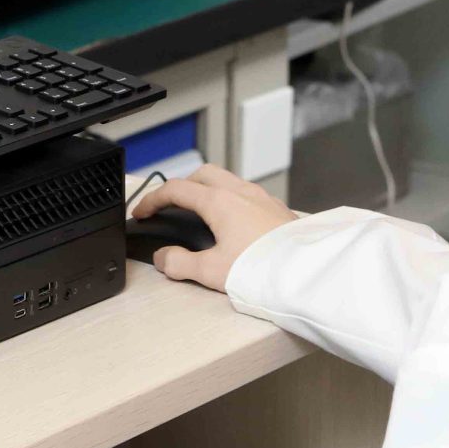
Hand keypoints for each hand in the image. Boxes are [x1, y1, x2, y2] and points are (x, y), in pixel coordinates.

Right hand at [130, 165, 297, 292]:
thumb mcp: (212, 272)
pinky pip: (248, 194)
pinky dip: (231, 200)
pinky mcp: (278, 209)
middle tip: (170, 206)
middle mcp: (241, 192)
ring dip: (209, 191)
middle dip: (182, 186)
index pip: (176, 190)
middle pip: (203, 175)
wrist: (307, 273)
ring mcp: (262, 198)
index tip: (141, 211)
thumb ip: (181, 264)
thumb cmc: (263, 270)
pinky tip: (234, 224)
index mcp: (220, 202)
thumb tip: (163, 258)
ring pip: (228, 181)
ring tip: (201, 214)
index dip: (153, 199)